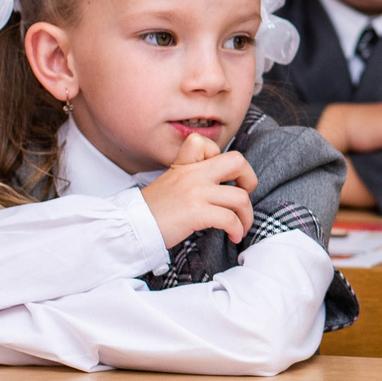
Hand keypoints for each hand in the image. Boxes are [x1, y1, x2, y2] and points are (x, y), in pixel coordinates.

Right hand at [140, 133, 256, 247]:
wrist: (132, 227)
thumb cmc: (154, 211)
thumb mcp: (172, 183)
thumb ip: (193, 178)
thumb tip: (221, 187)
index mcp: (185, 165)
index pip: (209, 144)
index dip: (222, 159)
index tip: (224, 179)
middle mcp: (193, 174)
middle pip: (237, 161)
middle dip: (250, 179)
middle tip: (244, 196)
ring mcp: (195, 192)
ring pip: (240, 197)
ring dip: (247, 216)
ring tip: (241, 226)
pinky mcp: (196, 212)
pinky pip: (230, 219)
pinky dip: (237, 230)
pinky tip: (233, 236)